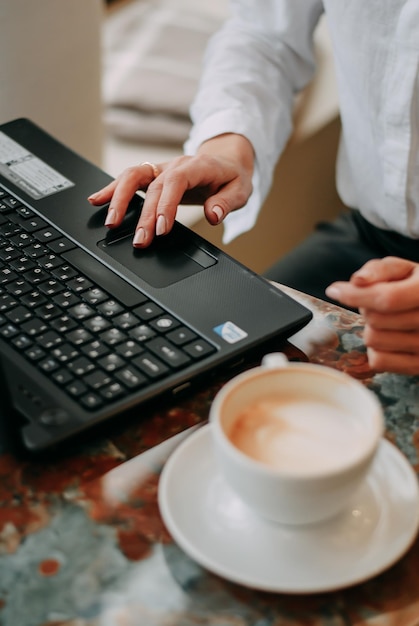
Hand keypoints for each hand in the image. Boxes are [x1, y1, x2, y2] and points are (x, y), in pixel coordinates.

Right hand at [88, 133, 253, 247]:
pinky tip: (97, 200)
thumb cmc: (232, 176)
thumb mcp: (241, 190)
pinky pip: (129, 178)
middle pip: (153, 187)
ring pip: (134, 177)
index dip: (166, 205)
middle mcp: (175, 165)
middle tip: (139, 241)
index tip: (161, 229)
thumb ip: (227, 202)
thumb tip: (214, 215)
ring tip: (110, 222)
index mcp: (197, 166)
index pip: (176, 182)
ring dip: (119, 199)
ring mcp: (161, 168)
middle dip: (143, 216)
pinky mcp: (153, 175)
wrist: (227, 159)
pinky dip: (112, 189)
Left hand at [325, 257, 418, 374]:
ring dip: (371, 329)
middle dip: (367, 309)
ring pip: (372, 340)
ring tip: (387, 320)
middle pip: (374, 319)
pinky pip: (378, 361)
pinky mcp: (418, 366)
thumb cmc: (415, 286)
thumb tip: (356, 281)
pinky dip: (376, 350)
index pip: (386, 299)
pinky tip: (389, 338)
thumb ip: (379, 270)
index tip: (334, 290)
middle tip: (378, 303)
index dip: (355, 295)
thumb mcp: (402, 270)